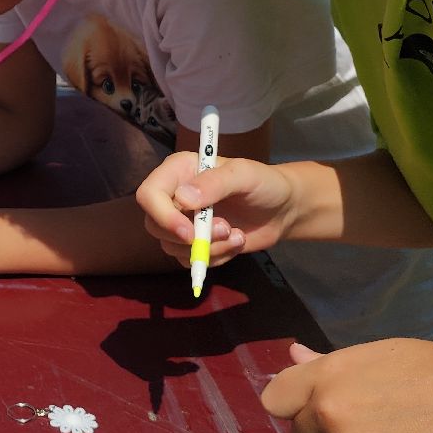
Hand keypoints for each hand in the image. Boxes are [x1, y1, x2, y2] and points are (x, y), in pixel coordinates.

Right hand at [136, 151, 295, 265]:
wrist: (283, 209)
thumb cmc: (264, 184)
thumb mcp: (244, 175)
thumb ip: (215, 183)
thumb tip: (182, 198)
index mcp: (178, 172)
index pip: (149, 195)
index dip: (163, 216)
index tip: (190, 232)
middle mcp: (174, 196)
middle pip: (154, 225)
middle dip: (191, 236)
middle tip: (226, 229)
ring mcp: (183, 221)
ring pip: (173, 247)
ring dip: (209, 248)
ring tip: (236, 235)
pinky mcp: (194, 243)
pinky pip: (190, 260)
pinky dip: (215, 258)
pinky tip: (235, 243)